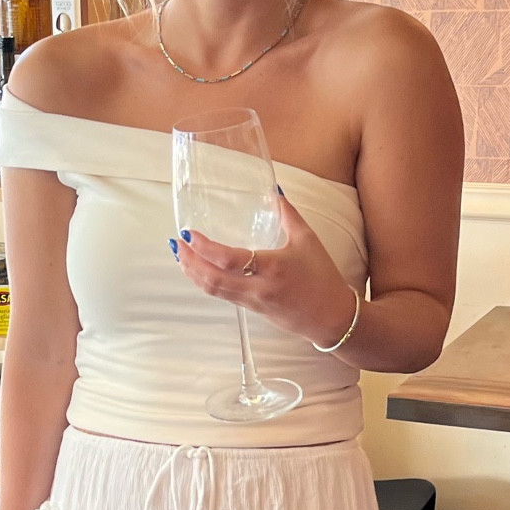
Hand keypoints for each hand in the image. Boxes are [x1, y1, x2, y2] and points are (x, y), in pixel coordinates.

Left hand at [170, 185, 356, 349]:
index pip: (229, 260)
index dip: (204, 248)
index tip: (189, 234)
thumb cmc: (323, 278)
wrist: (332, 318)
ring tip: (181, 257)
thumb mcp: (308, 240)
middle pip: (213, 280)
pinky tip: (199, 271)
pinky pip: (224, 296)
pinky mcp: (253, 310)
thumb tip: (274, 191)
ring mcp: (253, 302)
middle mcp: (258, 288)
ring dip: (193, 274)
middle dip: (189, 263)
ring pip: (214, 291)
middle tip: (177, 245)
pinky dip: (207, 283)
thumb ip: (288, 214)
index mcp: (272, 268)